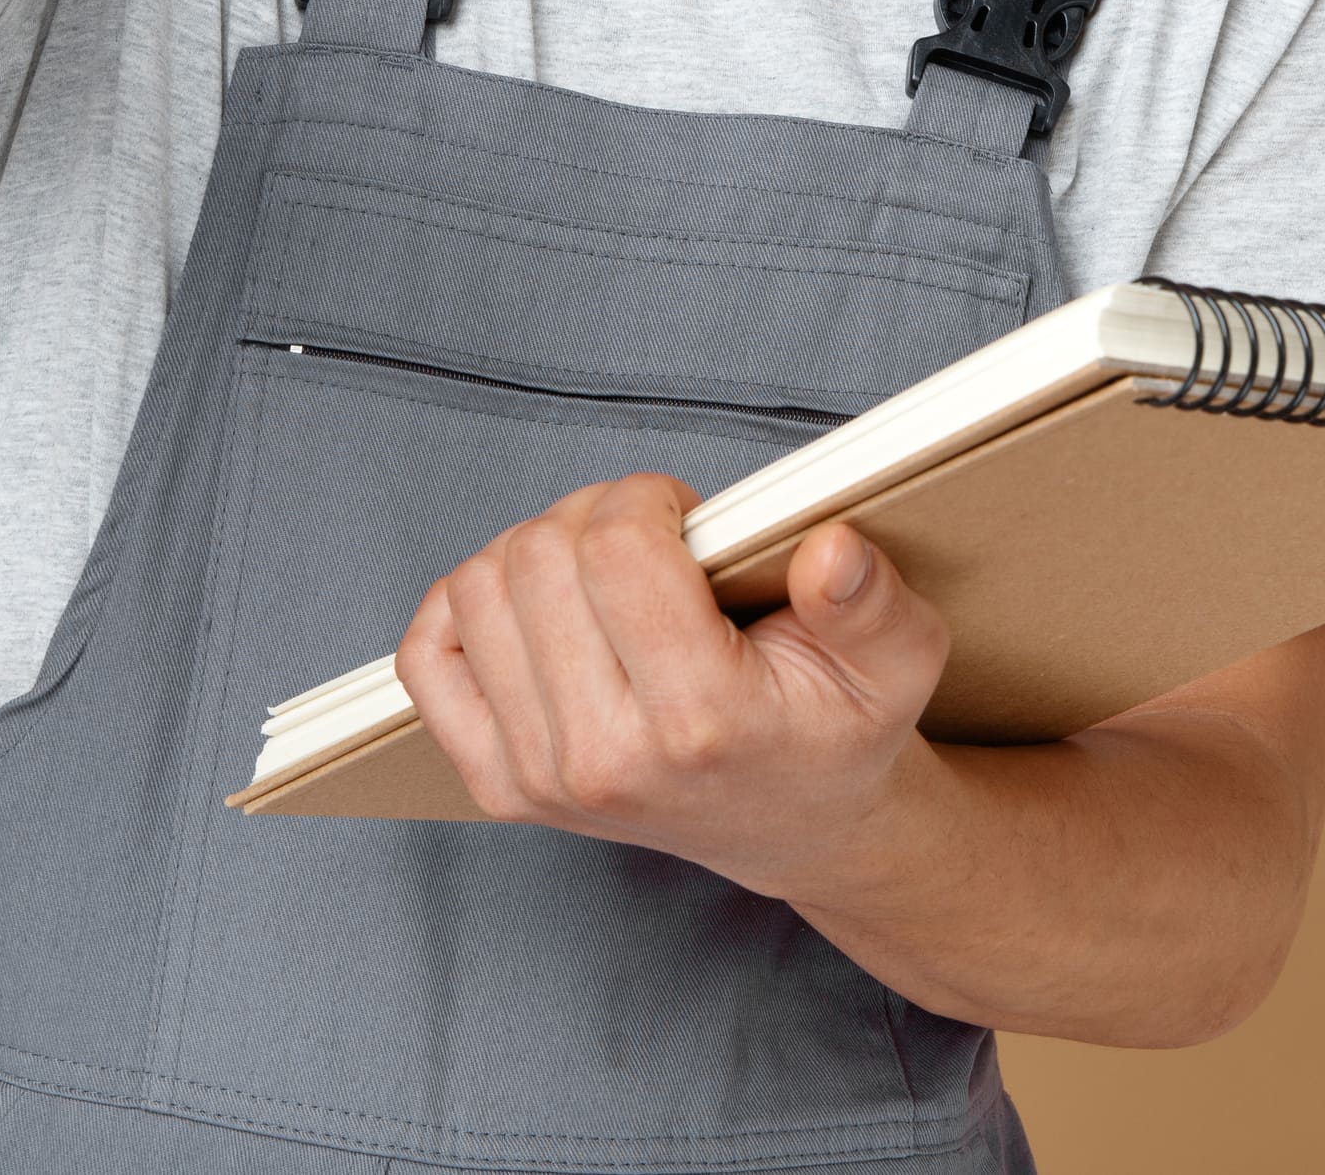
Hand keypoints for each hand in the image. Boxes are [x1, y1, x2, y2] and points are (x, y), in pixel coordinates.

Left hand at [396, 475, 953, 898]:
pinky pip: (428, 657)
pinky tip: (536, 609)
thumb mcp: (896, 666)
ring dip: (537, 552)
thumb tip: (831, 550)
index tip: (688, 519)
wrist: (794, 826)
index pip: (617, 549)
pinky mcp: (499, 786)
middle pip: (538, 557)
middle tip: (651, 543)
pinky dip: (467, 607)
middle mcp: (605, 762)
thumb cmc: (836, 730)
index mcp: (700, 723)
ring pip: (478, 588)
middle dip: (595, 516)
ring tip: (603, 575)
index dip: (650, 498)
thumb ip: (875, 603)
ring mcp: (540, 782)